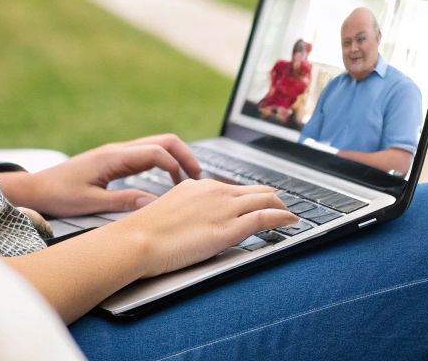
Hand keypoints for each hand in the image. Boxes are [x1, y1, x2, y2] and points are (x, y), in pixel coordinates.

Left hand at [7, 133, 202, 216]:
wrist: (33, 188)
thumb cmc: (56, 195)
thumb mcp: (89, 203)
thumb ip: (123, 201)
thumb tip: (153, 202)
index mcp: (114, 157)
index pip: (156, 152)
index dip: (176, 166)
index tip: (186, 183)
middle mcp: (118, 150)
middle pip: (163, 141)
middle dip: (185, 155)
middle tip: (198, 175)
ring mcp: (117, 152)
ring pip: (156, 145)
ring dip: (176, 158)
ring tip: (188, 177)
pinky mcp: (114, 159)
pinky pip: (147, 153)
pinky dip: (164, 161)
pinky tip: (167, 177)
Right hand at [108, 179, 297, 276]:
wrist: (136, 241)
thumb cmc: (144, 233)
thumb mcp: (169, 210)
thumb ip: (187, 209)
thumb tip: (195, 217)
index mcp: (200, 187)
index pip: (235, 188)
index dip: (252, 196)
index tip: (260, 201)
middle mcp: (216, 192)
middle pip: (256, 191)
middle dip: (273, 199)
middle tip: (282, 207)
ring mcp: (225, 209)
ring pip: (266, 200)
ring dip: (282, 208)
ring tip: (290, 215)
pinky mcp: (229, 228)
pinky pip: (265, 217)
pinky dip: (283, 217)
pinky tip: (291, 221)